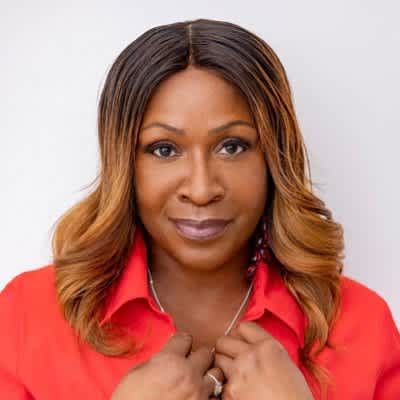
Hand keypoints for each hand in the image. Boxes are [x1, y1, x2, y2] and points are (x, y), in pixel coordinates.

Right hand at [110, 331, 224, 399]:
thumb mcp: (135, 374)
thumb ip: (155, 362)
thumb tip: (163, 358)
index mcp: (170, 360)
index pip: (185, 338)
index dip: (181, 342)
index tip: (180, 345)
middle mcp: (188, 373)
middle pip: (206, 353)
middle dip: (199, 356)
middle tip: (191, 362)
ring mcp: (199, 393)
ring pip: (216, 374)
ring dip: (208, 375)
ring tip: (199, 380)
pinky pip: (216, 397)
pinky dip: (210, 396)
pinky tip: (200, 397)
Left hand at [214, 321, 313, 399]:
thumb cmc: (295, 396)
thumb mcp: (286, 364)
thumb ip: (267, 351)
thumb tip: (250, 345)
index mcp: (269, 346)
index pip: (244, 327)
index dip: (241, 335)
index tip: (242, 342)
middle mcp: (251, 355)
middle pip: (224, 341)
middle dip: (226, 349)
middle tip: (232, 359)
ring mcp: (238, 374)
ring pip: (217, 359)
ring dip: (223, 366)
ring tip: (234, 376)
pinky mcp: (230, 392)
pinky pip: (219, 382)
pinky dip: (225, 386)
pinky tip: (238, 392)